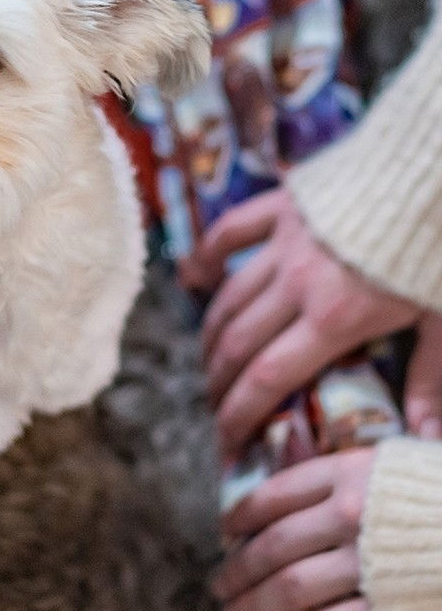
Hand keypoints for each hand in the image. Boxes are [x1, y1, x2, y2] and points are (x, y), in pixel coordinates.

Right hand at [183, 187, 424, 453]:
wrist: (438, 164)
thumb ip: (431, 376)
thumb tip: (424, 438)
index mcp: (336, 317)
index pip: (269, 379)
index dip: (239, 416)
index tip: (227, 445)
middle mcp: (297, 284)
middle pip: (238, 346)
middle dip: (220, 387)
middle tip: (218, 412)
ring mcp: (283, 245)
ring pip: (228, 300)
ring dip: (213, 339)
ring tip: (210, 366)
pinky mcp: (282, 209)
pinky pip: (229, 234)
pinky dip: (206, 258)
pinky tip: (193, 279)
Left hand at [213, 449, 373, 610]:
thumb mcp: (401, 466)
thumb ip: (353, 477)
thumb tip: (308, 493)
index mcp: (348, 473)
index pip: (274, 494)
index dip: (241, 515)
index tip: (225, 531)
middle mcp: (348, 513)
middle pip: (270, 545)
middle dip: (236, 570)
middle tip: (216, 586)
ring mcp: (366, 561)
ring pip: (287, 586)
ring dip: (251, 606)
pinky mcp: (388, 607)